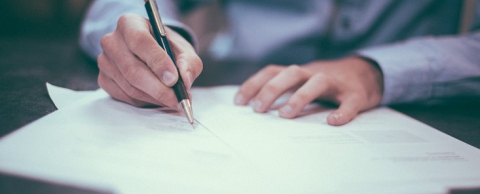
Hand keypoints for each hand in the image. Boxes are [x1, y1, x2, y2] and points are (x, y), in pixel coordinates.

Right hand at [97, 14, 201, 107]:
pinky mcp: (103, 79)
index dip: (158, 62)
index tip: (174, 79)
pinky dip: (145, 102)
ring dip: (155, 98)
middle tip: (178, 100)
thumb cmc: (168, 48)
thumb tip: (184, 81)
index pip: (140, 42)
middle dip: (159, 89)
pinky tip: (158, 98)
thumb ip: (188, 63)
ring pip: (130, 87)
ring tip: (173, 100)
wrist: (153, 53)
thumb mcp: (184, 50)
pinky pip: (125, 96)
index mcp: (130, 24)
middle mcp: (112, 41)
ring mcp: (104, 61)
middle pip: (133, 69)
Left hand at [234, 57, 383, 125]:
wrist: (367, 74)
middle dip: (272, 89)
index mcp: (299, 73)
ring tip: (285, 115)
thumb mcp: (302, 83)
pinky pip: (349, 102)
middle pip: (291, 73)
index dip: (254, 84)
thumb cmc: (326, 84)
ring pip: (317, 82)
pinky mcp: (356, 95)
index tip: (239, 102)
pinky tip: (333, 122)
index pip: (272, 72)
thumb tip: (255, 110)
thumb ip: (283, 92)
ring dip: (300, 96)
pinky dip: (342, 111)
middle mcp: (314, 74)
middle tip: (258, 109)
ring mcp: (336, 83)